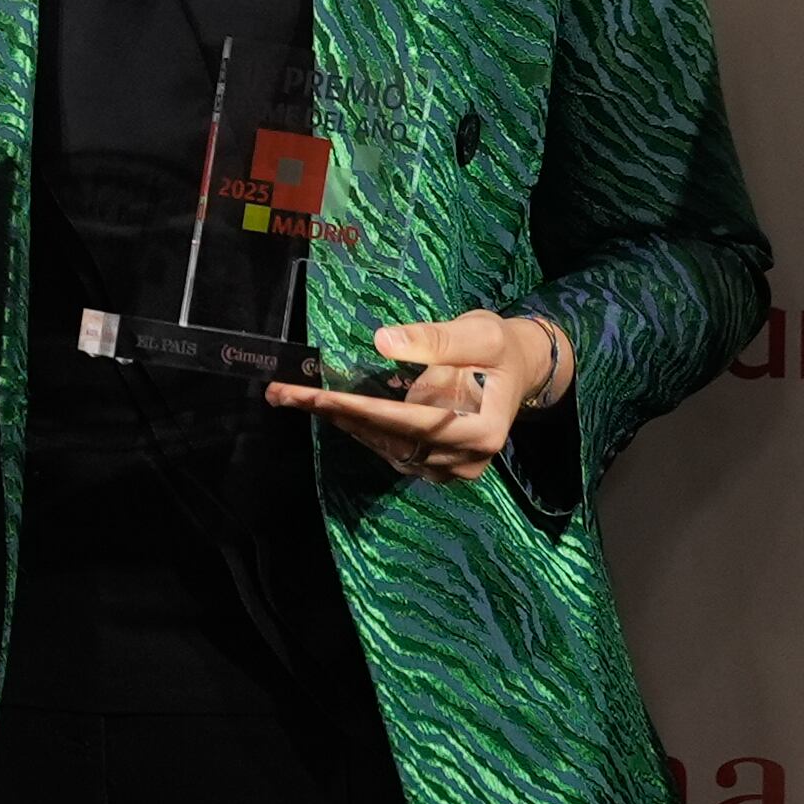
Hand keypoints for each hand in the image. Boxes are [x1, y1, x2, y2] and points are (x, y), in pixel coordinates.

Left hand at [266, 310, 565, 483]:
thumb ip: (434, 340)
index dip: (362, 408)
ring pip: (384, 448)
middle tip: (284, 394)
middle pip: (389, 437)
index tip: (318, 396)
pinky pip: (390, 451)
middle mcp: (464, 460)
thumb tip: (382, 342)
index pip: (410, 420)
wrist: (518, 371)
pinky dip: (359, 430)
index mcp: (481, 430)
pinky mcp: (435, 468)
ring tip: (292, 397)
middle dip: (335, 414)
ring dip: (339, 422)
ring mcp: (449, 470)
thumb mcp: (478, 334)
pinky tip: (329, 410)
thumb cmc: (499, 348)